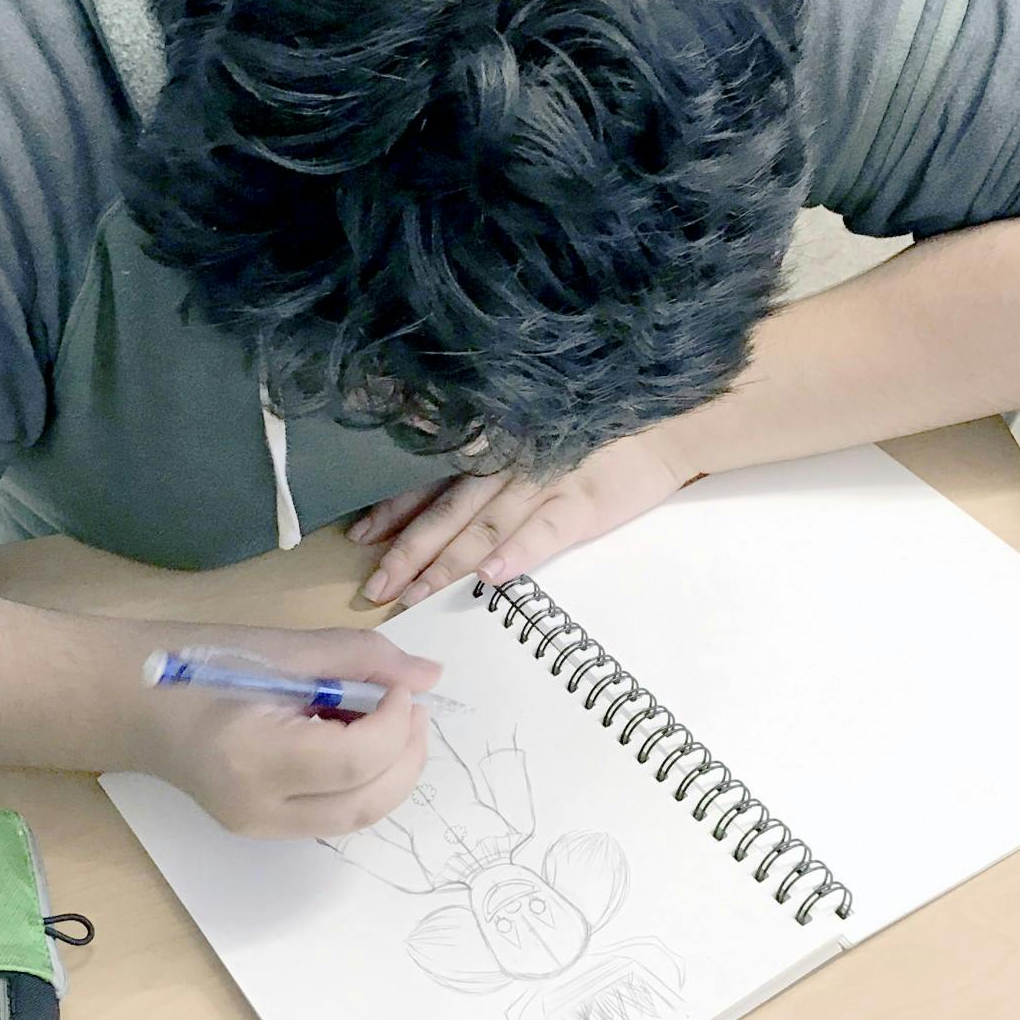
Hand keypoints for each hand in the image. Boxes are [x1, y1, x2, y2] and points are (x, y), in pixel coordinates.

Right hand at [130, 622, 439, 837]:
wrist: (131, 704)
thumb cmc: (198, 662)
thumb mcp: (282, 648)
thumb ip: (360, 658)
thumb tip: (429, 676)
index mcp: (253, 756)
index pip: (354, 760)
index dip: (395, 724)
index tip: (401, 687)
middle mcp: (257, 808)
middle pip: (365, 804)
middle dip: (407, 756)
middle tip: (413, 708)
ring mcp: (259, 828)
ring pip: (356, 817)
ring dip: (392, 772)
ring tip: (391, 722)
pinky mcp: (263, 830)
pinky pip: (334, 813)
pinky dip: (363, 780)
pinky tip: (359, 740)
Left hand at [350, 423, 697, 606]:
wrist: (661, 424)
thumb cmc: (590, 429)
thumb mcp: (530, 430)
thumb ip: (483, 453)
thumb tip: (430, 486)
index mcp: (491, 447)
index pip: (429, 480)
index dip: (393, 510)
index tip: (358, 537)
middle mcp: (508, 463)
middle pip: (447, 511)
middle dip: (407, 551)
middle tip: (374, 587)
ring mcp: (544, 483)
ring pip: (484, 526)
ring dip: (447, 564)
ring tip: (415, 595)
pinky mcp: (581, 504)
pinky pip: (543, 531)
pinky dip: (517, 553)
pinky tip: (491, 577)